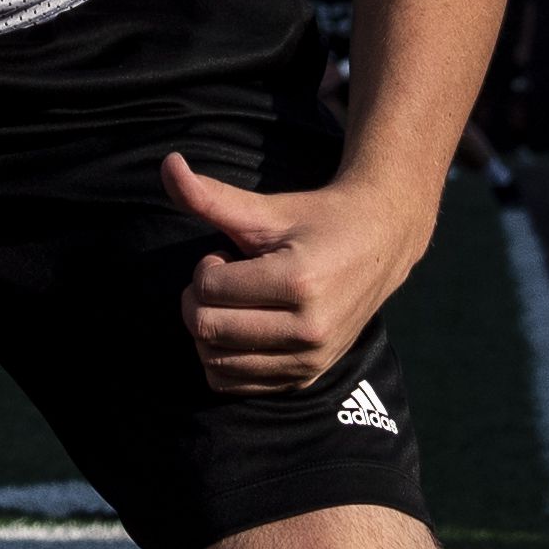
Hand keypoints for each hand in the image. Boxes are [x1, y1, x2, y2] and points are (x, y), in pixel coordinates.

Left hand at [162, 153, 435, 394]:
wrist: (381, 242)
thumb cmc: (319, 221)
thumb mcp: (267, 208)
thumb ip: (211, 195)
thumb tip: (167, 163)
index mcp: (299, 283)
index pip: (208, 291)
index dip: (205, 268)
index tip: (227, 255)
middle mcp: (309, 330)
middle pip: (207, 330)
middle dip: (198, 300)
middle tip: (224, 279)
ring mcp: (310, 360)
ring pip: (216, 364)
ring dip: (209, 331)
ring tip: (237, 303)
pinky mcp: (307, 377)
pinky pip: (236, 384)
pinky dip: (223, 358)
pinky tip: (243, 327)